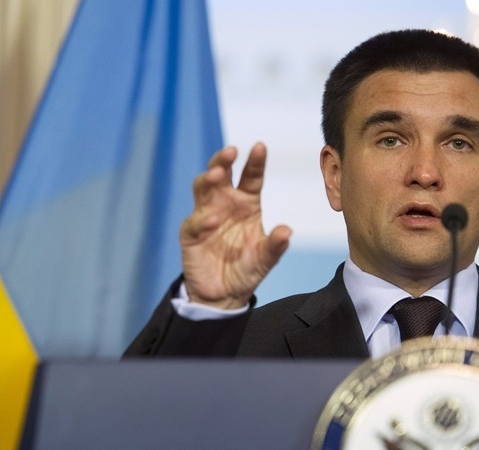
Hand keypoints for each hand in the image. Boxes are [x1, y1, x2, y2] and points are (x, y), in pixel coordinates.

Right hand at [180, 142, 291, 308]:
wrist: (224, 295)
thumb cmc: (247, 269)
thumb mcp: (266, 259)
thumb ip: (276, 245)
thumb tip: (287, 230)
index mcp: (246, 203)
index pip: (251, 176)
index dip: (255, 161)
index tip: (260, 146)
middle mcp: (225, 203)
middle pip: (221, 173)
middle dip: (223, 160)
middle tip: (231, 151)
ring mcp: (205, 215)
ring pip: (203, 188)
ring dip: (208, 179)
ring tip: (218, 174)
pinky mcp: (191, 233)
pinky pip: (194, 221)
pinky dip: (202, 219)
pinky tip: (212, 220)